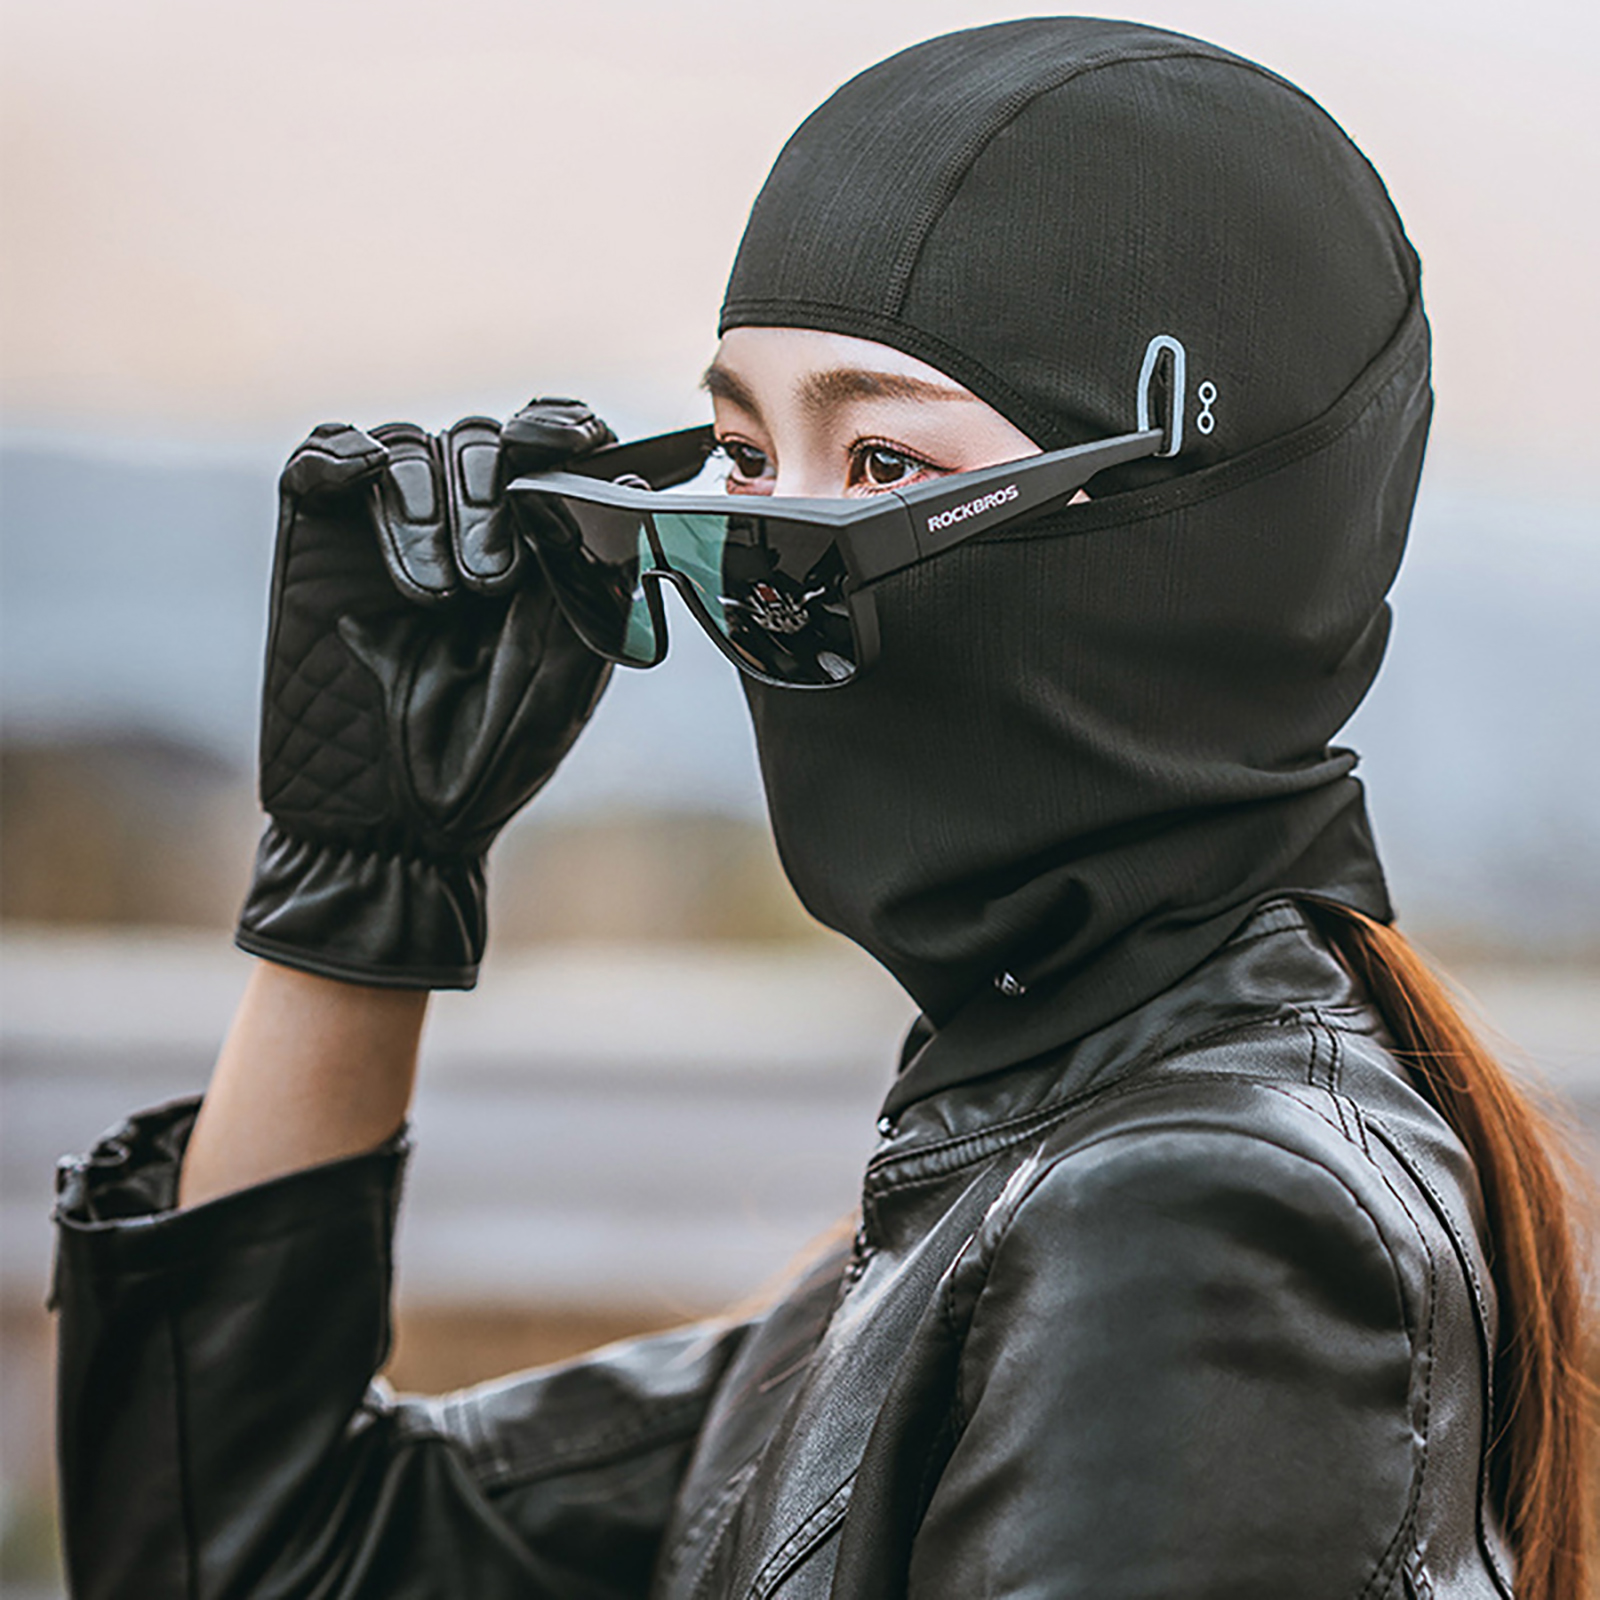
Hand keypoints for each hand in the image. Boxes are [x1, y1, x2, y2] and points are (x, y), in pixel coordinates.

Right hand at [235, 399, 614, 987]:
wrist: (393, 823)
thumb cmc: (491, 759)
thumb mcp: (564, 675)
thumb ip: (591, 584)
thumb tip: (635, 496)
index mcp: (536, 548)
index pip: (550, 451)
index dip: (562, 428)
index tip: (578, 442)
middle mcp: (467, 526)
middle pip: (481, 442)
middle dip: (490, 497)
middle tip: (490, 582)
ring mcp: (389, 529)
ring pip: (407, 449)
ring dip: (423, 509)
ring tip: (437, 597)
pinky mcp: (317, 540)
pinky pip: (322, 458)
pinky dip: (339, 456)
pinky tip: (355, 480)